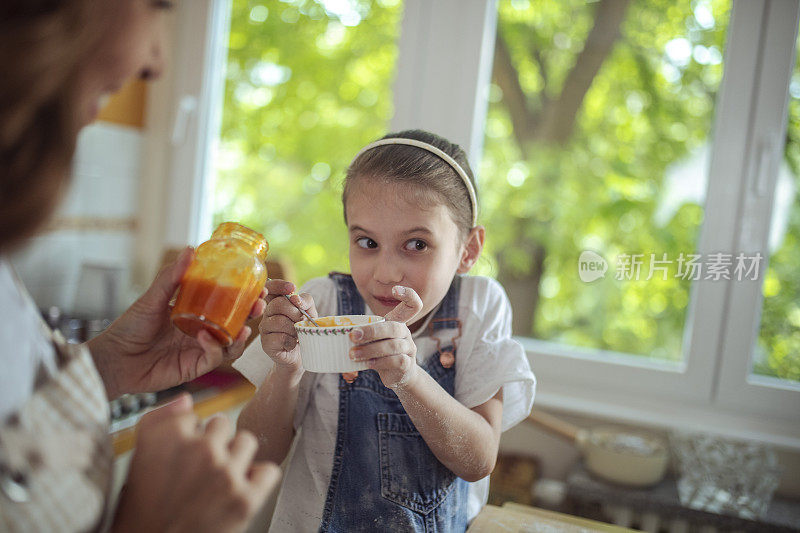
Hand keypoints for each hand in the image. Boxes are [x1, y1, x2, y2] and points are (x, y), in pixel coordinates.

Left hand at [87, 247, 267, 398]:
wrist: (114, 358)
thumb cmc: (130, 327)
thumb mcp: (153, 298)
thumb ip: (172, 276)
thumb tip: (191, 249)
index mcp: (197, 311)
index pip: (228, 302)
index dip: (247, 296)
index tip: (260, 286)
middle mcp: (203, 329)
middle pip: (237, 322)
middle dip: (252, 314)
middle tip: (259, 305)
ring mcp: (201, 349)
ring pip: (232, 343)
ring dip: (242, 335)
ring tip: (246, 326)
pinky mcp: (195, 367)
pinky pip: (214, 357)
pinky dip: (215, 348)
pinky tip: (206, 337)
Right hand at [113, 394, 280, 532]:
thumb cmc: (143, 511)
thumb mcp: (138, 458)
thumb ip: (160, 420)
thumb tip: (187, 400)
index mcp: (166, 436)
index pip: (193, 413)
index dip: (190, 434)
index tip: (185, 453)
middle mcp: (198, 449)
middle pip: (222, 423)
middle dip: (215, 443)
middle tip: (202, 469)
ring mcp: (225, 473)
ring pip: (247, 442)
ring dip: (237, 457)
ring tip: (220, 479)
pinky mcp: (246, 499)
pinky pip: (268, 471)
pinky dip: (258, 480)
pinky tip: (241, 490)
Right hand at [258, 278, 316, 371]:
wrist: (303, 354)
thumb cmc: (304, 330)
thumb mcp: (310, 312)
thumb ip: (305, 301)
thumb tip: (295, 298)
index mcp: (276, 302)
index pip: (270, 287)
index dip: (278, 285)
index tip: (292, 288)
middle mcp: (267, 313)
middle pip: (278, 304)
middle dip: (295, 312)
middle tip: (301, 321)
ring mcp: (265, 328)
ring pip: (279, 321)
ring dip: (294, 328)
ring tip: (297, 334)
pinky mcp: (266, 343)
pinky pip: (279, 337)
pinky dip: (291, 341)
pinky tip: (293, 343)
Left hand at [349, 285, 422, 388]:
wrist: (399, 376)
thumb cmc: (382, 354)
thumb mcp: (374, 340)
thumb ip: (363, 333)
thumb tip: (336, 329)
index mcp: (398, 323)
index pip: (412, 305)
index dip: (408, 295)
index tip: (395, 289)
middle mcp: (406, 334)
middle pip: (393, 328)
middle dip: (371, 331)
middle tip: (352, 336)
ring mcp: (409, 349)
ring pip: (393, 346)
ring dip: (370, 350)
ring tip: (353, 354)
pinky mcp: (407, 364)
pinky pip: (396, 361)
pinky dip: (379, 362)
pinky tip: (367, 364)